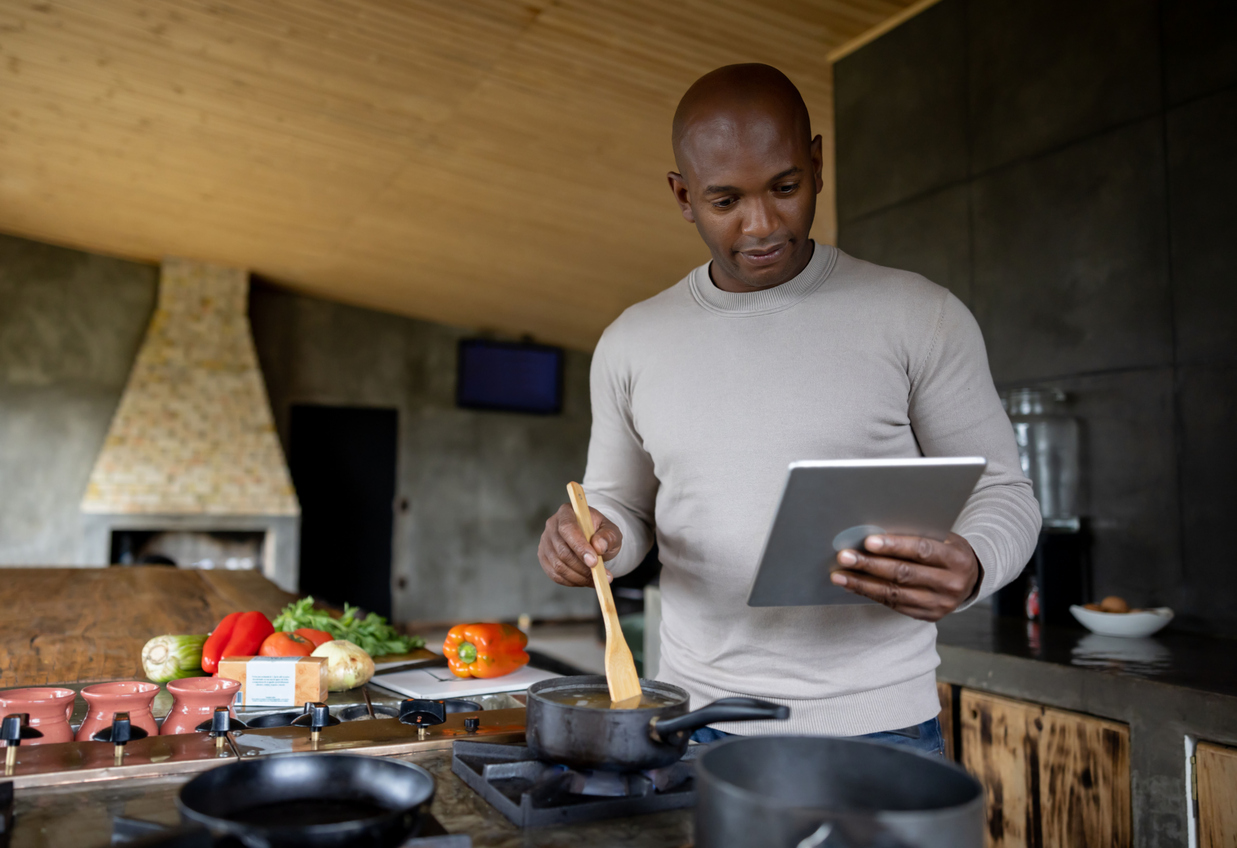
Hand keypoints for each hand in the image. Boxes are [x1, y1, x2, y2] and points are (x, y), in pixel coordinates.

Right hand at [538, 503, 623, 587]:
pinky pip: (555, 575)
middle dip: (582, 567)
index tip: (594, 562)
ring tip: (596, 579)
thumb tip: (599, 546)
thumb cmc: (602, 533)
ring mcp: (545, 542)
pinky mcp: (544, 558)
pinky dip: (572, 581)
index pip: (567, 528)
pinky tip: (585, 580)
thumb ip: (608, 536)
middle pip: (562, 551)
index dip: (579, 546)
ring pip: (558, 566)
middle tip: (601, 575)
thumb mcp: (611, 531)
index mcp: (567, 512)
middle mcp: (552, 525)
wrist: (594, 540)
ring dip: (579, 577)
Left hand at [830, 532, 980, 620]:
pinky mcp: (929, 616)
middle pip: (904, 574)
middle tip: (845, 557)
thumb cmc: (947, 550)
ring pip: (895, 593)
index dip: (894, 546)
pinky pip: (894, 605)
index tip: (868, 542)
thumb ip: (917, 534)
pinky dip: (871, 594)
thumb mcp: (942, 537)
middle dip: (870, 565)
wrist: (970, 579)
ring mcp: (940, 604)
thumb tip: (875, 530)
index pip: (922, 551)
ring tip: (839, 576)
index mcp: (956, 558)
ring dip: (863, 584)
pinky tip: (853, 586)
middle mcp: (951, 584)